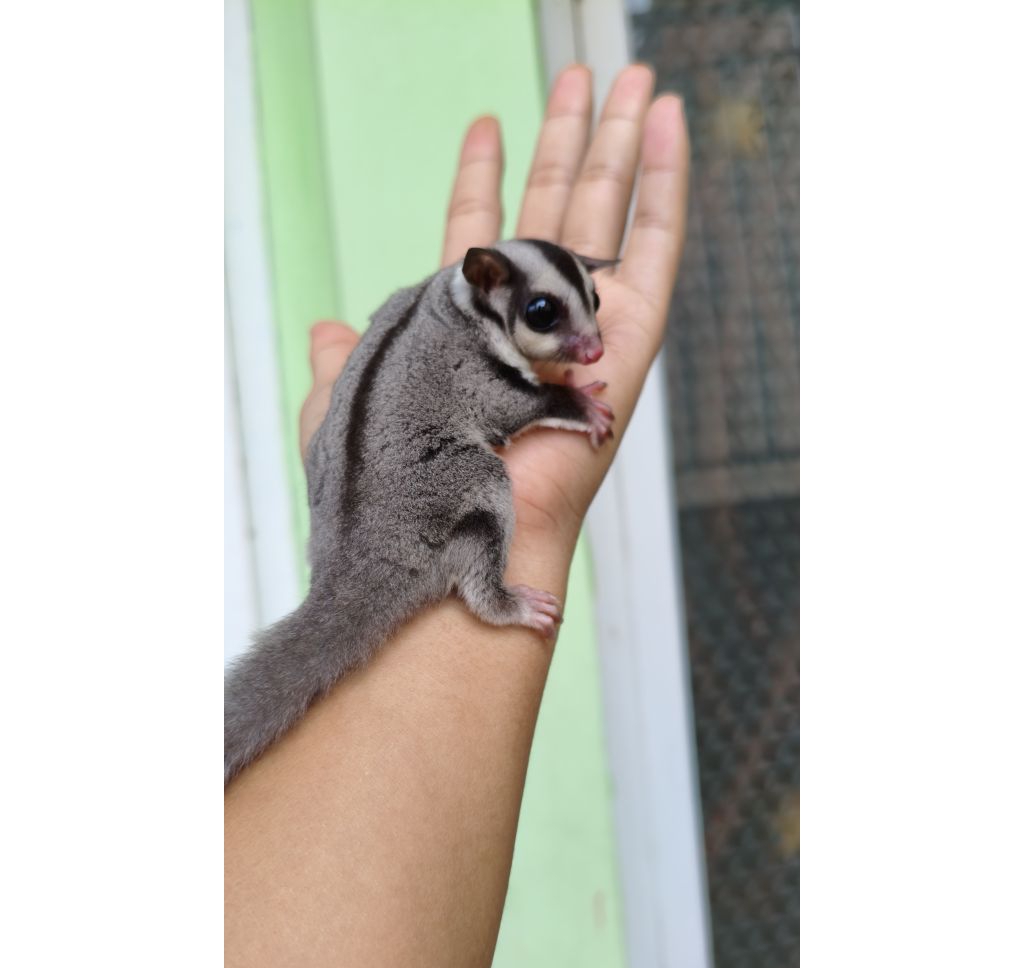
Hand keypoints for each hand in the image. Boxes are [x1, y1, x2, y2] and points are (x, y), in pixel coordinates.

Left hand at [300, 64, 687, 560]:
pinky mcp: (628, 344)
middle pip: (555, 212)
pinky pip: (653, 252)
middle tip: (581, 77)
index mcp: (469, 331)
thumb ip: (346, 360)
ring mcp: (584, 332)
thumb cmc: (394, 492)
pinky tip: (667, 126)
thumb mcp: (347, 408)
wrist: (448, 542)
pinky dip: (664, 184)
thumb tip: (325, 330)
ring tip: (632, 77)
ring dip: (619, 144)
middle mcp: (532, 326)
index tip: (486, 126)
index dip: (481, 179)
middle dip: (567, 141)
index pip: (480, 237)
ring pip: (608, 217)